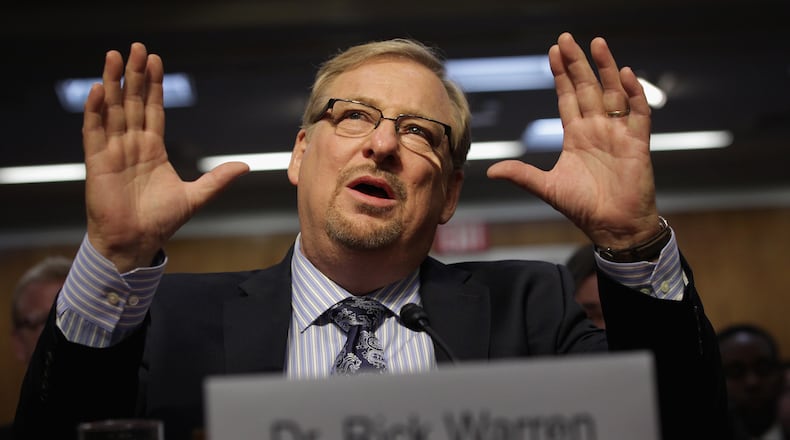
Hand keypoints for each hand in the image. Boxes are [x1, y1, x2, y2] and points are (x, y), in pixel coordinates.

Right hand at [82, 42, 248, 271]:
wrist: (136, 242)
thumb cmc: (161, 221)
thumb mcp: (195, 196)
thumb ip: (218, 179)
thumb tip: (245, 166)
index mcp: (153, 149)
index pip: (153, 109)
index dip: (154, 85)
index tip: (156, 60)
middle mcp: (132, 145)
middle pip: (133, 102)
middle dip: (135, 75)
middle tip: (135, 47)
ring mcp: (113, 151)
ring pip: (112, 110)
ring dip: (112, 83)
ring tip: (113, 57)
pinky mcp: (97, 163)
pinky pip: (94, 132)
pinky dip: (95, 112)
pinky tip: (98, 91)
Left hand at [487, 32, 660, 248]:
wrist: (613, 226)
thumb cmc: (583, 207)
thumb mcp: (548, 188)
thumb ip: (522, 175)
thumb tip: (491, 171)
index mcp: (576, 135)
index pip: (567, 97)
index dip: (560, 75)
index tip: (552, 52)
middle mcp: (597, 129)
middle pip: (587, 88)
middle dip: (577, 63)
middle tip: (567, 38)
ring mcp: (617, 133)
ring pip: (613, 93)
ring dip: (606, 69)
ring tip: (597, 44)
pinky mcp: (637, 143)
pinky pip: (638, 113)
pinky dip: (633, 94)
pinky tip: (624, 75)